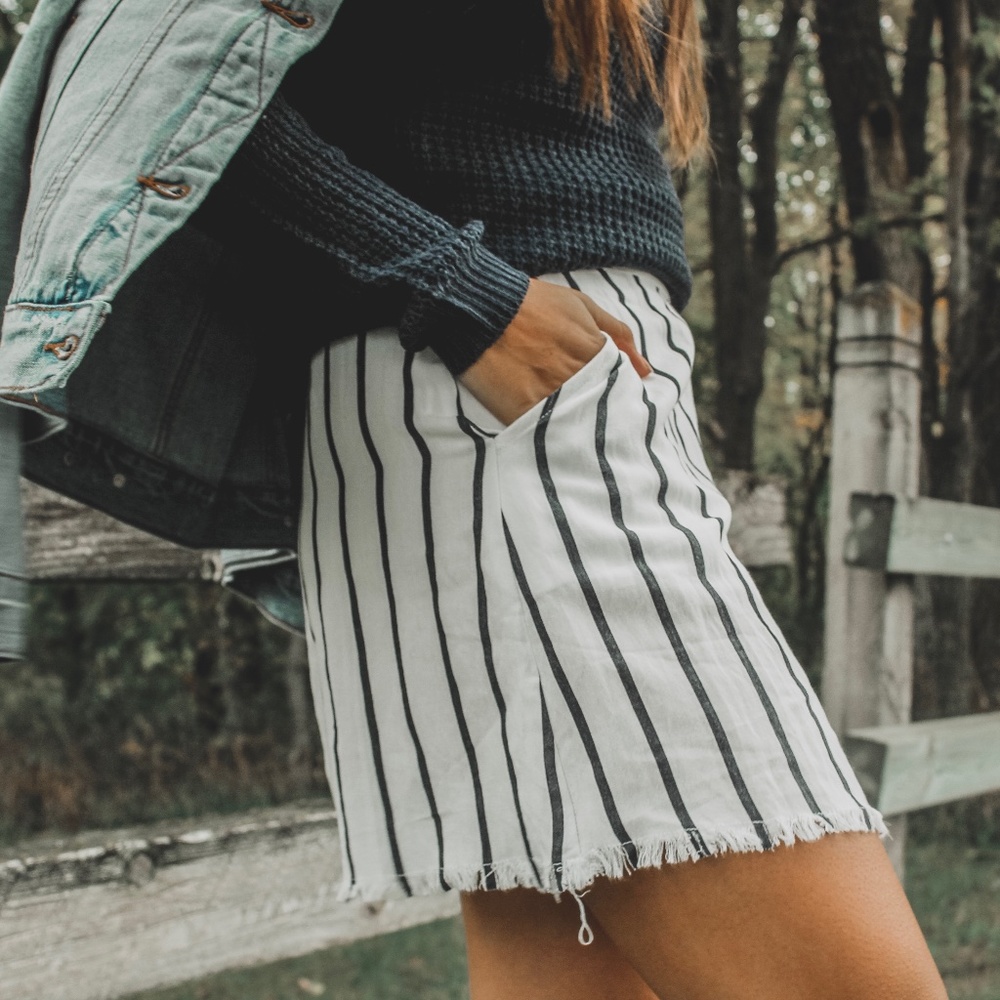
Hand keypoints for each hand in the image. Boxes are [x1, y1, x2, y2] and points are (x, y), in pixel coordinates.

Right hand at [458, 278, 651, 425]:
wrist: (480, 309)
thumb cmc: (531, 303)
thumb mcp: (581, 306)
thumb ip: (618, 334)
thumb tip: (646, 369)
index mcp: (594, 351)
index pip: (623, 384)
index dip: (620, 391)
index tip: (612, 395)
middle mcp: (576, 375)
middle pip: (604, 406)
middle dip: (604, 412)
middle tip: (597, 415)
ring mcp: (550, 396)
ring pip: (580, 422)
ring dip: (582, 424)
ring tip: (576, 424)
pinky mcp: (523, 412)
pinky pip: (547, 432)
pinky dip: (553, 435)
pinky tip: (553, 433)